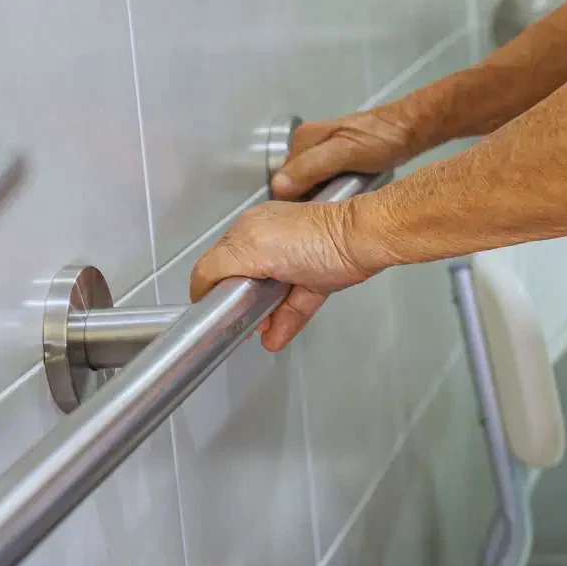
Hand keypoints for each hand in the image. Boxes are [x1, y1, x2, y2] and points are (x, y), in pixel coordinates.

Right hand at [189, 199, 380, 350]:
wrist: (363, 241)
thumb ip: (221, 268)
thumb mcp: (252, 249)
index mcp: (249, 229)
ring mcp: (293, 260)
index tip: (209, 310)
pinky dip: (284, 320)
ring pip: (269, 295)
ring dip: (263, 315)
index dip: (210, 288)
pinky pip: (293, 303)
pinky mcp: (315, 279)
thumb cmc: (318, 238)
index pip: (216, 263)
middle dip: (239, 305)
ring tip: (260, 329)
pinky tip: (275, 336)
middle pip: (243, 281)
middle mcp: (268, 241)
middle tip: (236, 321)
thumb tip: (203, 286)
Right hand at [270, 106, 417, 199]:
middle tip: (330, 211)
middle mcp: (306, 144)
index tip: (313, 215)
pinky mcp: (335, 158)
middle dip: (308, 198)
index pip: (282, 181)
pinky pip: (325, 181)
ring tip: (341, 205)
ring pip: (310, 184)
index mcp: (302, 140)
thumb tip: (279, 187)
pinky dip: (333, 190)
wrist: (411, 128)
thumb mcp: (347, 152)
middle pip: (295, 183)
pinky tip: (348, 196)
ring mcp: (321, 151)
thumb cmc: (382, 139)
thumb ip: (312, 167)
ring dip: (322, 196)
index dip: (295, 200)